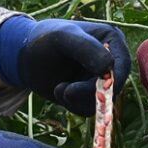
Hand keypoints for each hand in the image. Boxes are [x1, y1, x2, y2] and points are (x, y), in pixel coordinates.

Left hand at [0, 16, 130, 115]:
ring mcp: (101, 79)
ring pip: (102, 102)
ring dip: (78, 101)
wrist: (25, 55)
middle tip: (64, 90)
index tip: (90, 89)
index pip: (122, 66)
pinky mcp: (90, 94)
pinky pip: (90, 109)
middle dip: (88, 93)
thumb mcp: (62, 38)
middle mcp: (112, 60)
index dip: (111, 82)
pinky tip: (59, 92)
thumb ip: (85, 48)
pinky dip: (74, 106)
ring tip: (58, 88)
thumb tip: (109, 66)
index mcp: (112, 39)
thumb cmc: (44, 39)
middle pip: (114, 88)